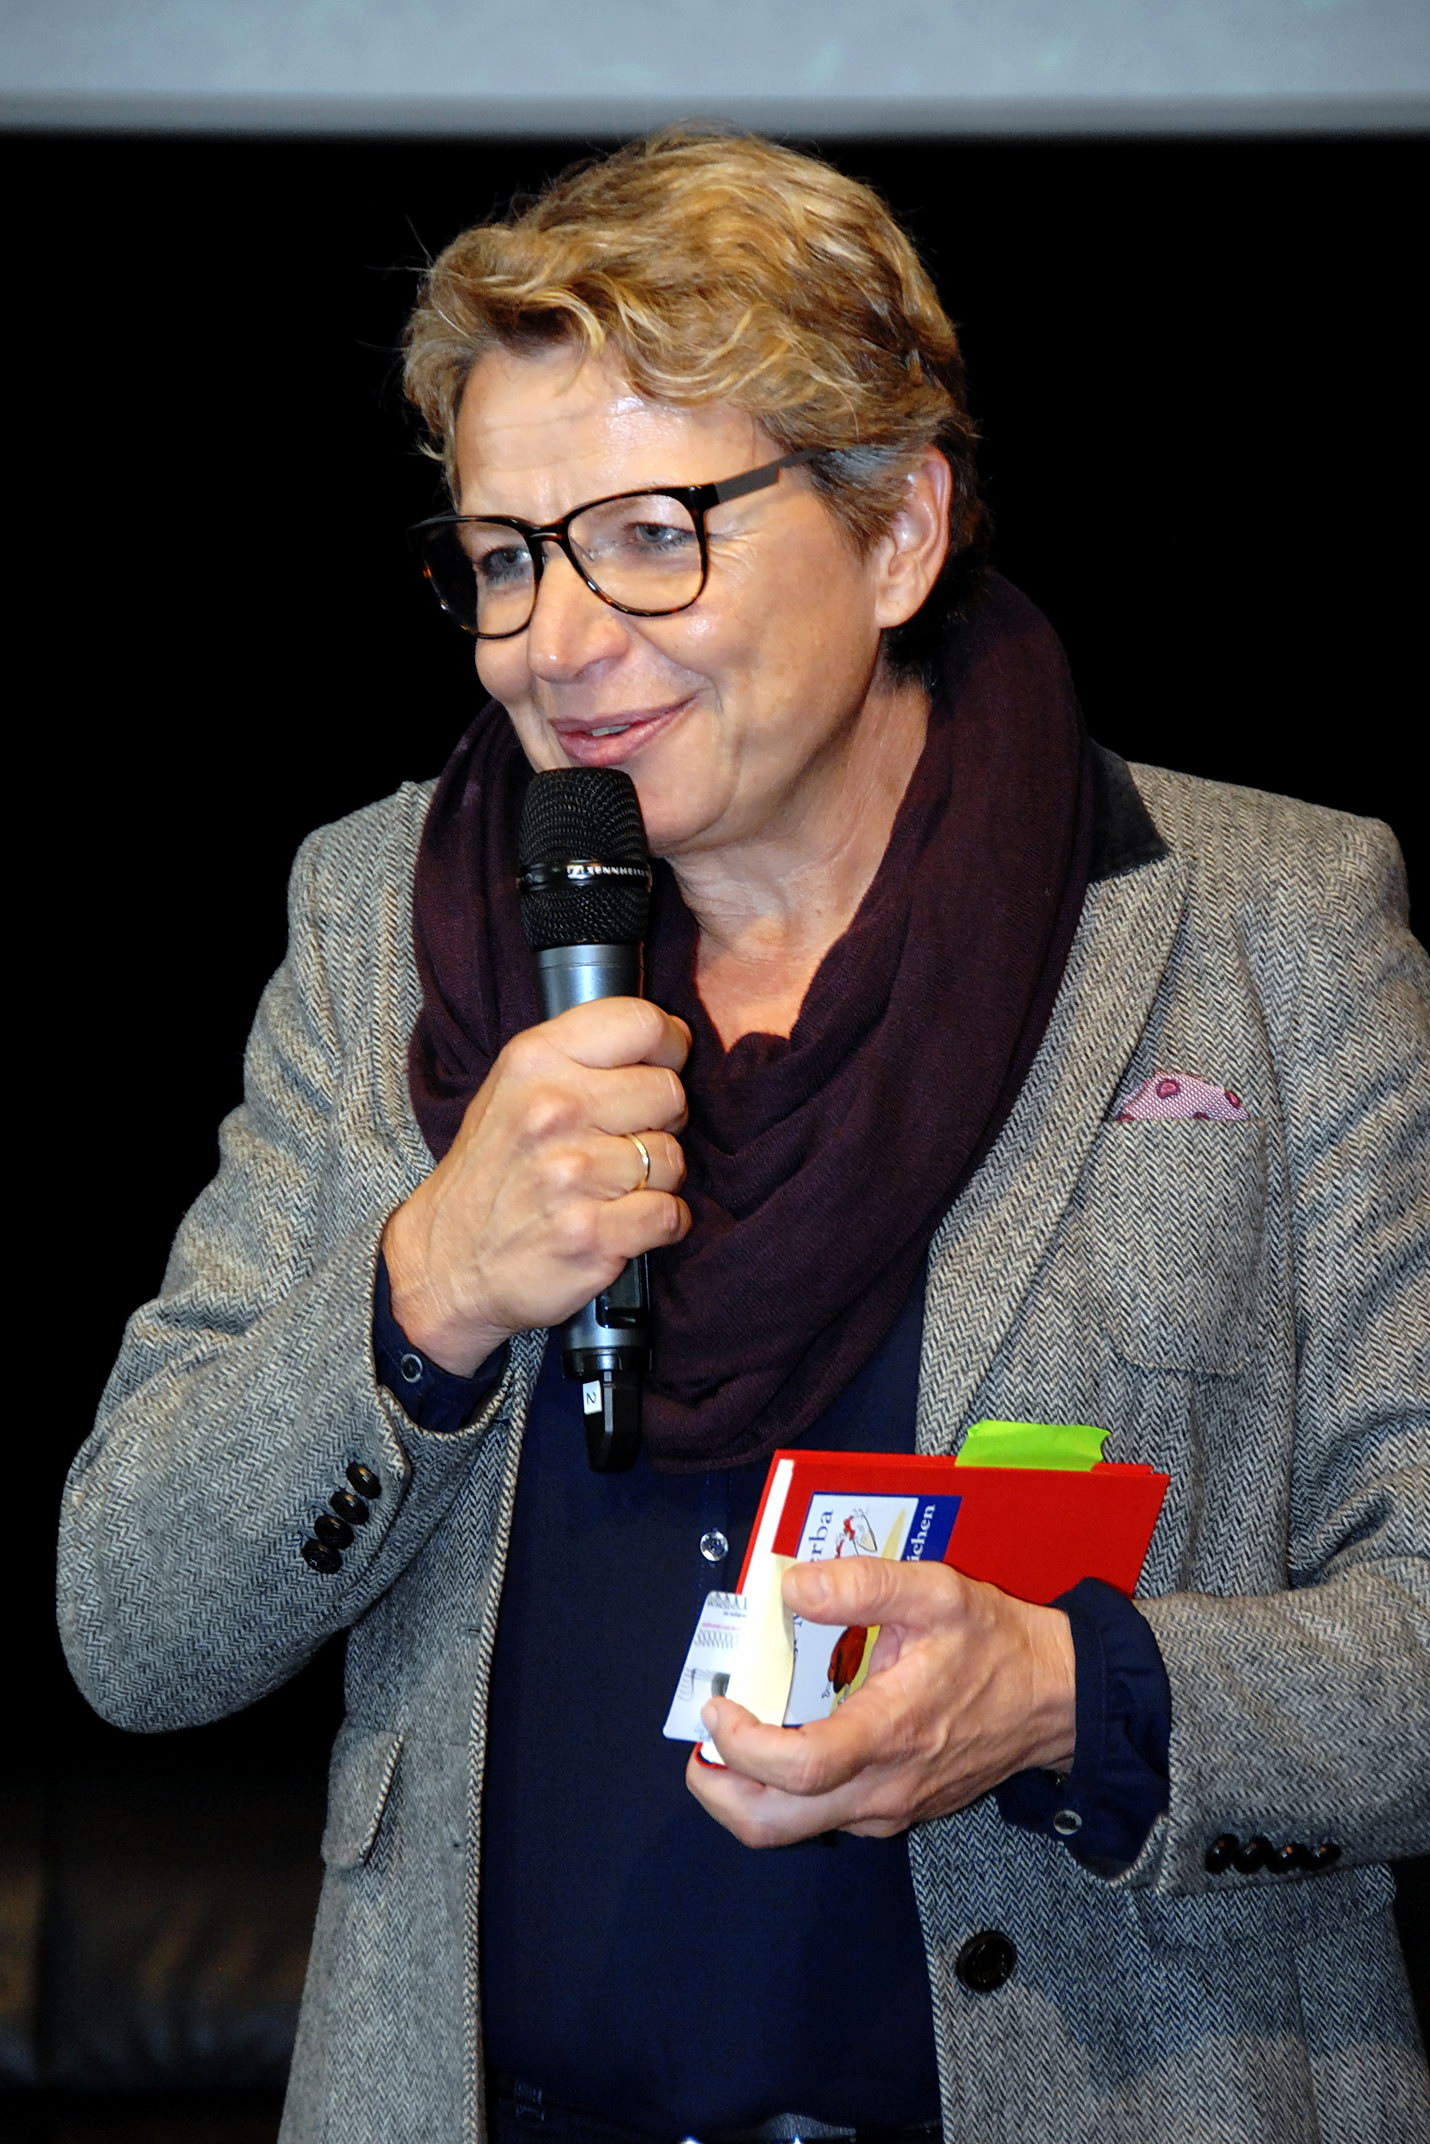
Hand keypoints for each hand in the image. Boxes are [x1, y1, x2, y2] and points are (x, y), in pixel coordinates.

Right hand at [382, 998, 691, 1371]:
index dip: (668, 1047)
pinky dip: (657, 1225)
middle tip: (621, 1143)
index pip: (642, 1023)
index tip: (660, 1067)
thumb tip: (670, 1035)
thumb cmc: (492, 1172)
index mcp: (536, 1061)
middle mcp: (553, 1110)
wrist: (446, 1261)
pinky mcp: (591, 1233)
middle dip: (660, 1121)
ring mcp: (572, 1173)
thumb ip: (581, 1055)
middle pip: (670, 1093)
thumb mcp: (513, 1087)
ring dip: (654, 1180)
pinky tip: (620, 1223)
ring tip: (609, 1188)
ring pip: (673, 1158)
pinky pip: (669, 1214)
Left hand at [686, 1556, 1075, 1846]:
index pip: (794, 1768)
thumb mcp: (935, 1591)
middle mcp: (883, 1787)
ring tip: (734, 1737)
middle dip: (720, 1789)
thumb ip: (863, 1583)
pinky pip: (826, 1815)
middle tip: (702, 1743)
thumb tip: (794, 1587)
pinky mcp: (896, 1810)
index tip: (718, 1703)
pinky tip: (787, 1738)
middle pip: (774, 1824)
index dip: (739, 1743)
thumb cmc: (996, 1645)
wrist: (1056, 1698)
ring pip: (795, 1827)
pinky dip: (788, 1789)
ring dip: (749, 1790)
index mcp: (889, 1733)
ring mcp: (889, 1808)